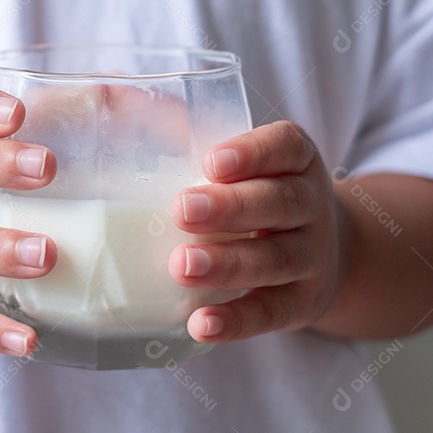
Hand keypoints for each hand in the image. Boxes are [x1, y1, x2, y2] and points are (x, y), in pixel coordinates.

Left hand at [168, 121, 342, 342]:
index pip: (284, 146)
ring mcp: (312, 256)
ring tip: (180, 266)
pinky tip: (200, 324)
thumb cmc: (254, 194)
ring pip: (276, 259)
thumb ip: (190, 144)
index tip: (211, 161)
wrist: (326, 252)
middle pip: (279, 203)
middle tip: (181, 210)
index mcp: (295, 160)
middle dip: (231, 207)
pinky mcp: (302, 304)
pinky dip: (237, 320)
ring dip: (228, 263)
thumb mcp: (244, 164)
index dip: (252, 153)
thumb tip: (106, 108)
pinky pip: (272, 313)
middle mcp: (311, 205)